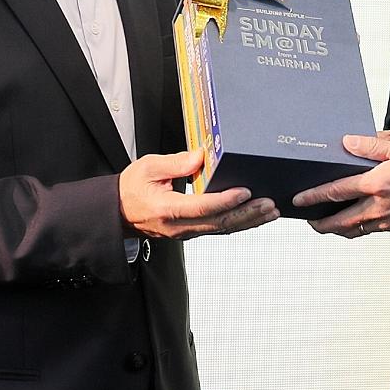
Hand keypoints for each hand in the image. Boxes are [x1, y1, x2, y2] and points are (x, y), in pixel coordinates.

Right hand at [120, 150, 278, 239]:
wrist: (119, 211)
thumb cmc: (131, 188)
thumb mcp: (148, 167)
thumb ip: (176, 163)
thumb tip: (201, 157)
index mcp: (166, 208)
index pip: (201, 207)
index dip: (225, 200)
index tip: (245, 191)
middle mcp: (178, 226)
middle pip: (219, 223)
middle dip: (247, 213)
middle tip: (269, 203)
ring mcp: (185, 232)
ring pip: (222, 229)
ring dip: (249, 221)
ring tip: (270, 211)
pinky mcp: (190, 231)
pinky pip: (218, 230)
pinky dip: (239, 224)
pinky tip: (255, 217)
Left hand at [292, 129, 389, 238]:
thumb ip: (372, 147)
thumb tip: (348, 143)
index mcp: (377, 184)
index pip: (337, 191)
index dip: (314, 195)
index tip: (299, 199)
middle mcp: (379, 206)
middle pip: (340, 220)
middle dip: (320, 223)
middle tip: (308, 220)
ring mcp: (388, 220)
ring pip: (354, 230)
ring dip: (337, 229)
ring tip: (325, 225)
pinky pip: (370, 231)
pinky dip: (356, 229)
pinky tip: (353, 223)